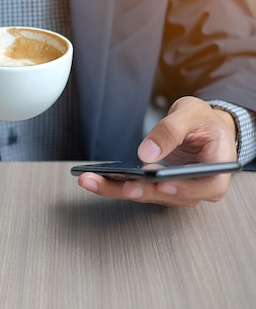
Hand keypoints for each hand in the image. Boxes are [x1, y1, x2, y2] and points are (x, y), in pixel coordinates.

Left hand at [78, 96, 238, 206]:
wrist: (203, 125)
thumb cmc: (204, 121)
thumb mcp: (191, 114)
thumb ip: (171, 130)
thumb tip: (148, 152)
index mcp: (217, 170)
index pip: (206, 187)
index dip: (183, 189)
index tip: (160, 183)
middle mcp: (197, 187)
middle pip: (167, 195)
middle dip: (136, 190)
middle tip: (110, 183)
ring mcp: (177, 190)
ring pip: (147, 195)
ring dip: (117, 189)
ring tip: (91, 179)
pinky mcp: (158, 188)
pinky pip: (138, 189)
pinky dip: (116, 185)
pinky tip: (96, 178)